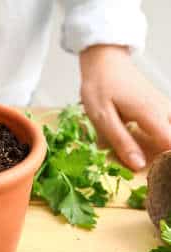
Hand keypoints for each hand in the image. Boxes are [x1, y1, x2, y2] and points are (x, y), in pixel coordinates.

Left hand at [79, 45, 170, 170]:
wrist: (104, 60)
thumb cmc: (100, 87)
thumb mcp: (102, 117)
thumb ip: (121, 141)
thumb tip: (138, 165)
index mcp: (151, 115)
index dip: (168, 164)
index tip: (160, 177)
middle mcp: (164, 110)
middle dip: (167, 157)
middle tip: (155, 172)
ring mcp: (165, 107)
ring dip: (166, 148)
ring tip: (155, 162)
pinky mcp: (161, 106)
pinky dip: (166, 138)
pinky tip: (153, 147)